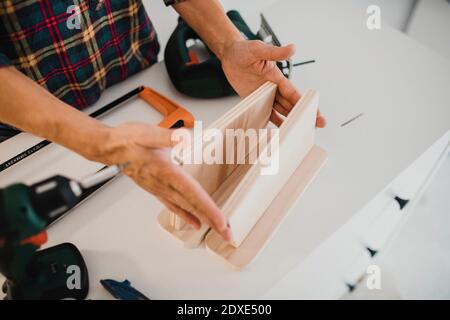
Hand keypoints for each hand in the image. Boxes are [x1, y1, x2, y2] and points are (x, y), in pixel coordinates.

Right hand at [101, 122, 231, 240]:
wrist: (110, 147)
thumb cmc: (128, 140)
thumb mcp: (148, 133)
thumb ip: (168, 136)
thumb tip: (186, 137)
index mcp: (167, 172)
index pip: (193, 194)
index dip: (209, 209)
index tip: (222, 222)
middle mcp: (164, 184)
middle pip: (193, 206)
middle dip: (211, 221)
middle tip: (227, 234)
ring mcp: (160, 188)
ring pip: (185, 208)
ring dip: (202, 220)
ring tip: (217, 230)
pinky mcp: (156, 188)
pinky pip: (173, 205)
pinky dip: (185, 215)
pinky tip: (193, 221)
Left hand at [220, 40, 326, 127]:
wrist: (229, 55)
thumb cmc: (244, 49)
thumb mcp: (259, 50)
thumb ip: (275, 52)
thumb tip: (293, 48)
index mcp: (277, 78)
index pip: (294, 94)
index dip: (305, 103)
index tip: (316, 112)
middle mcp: (274, 88)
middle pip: (291, 105)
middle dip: (304, 114)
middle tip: (317, 125)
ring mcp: (265, 95)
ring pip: (281, 111)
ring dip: (291, 120)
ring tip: (300, 131)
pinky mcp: (255, 100)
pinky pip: (266, 113)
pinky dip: (273, 121)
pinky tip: (280, 130)